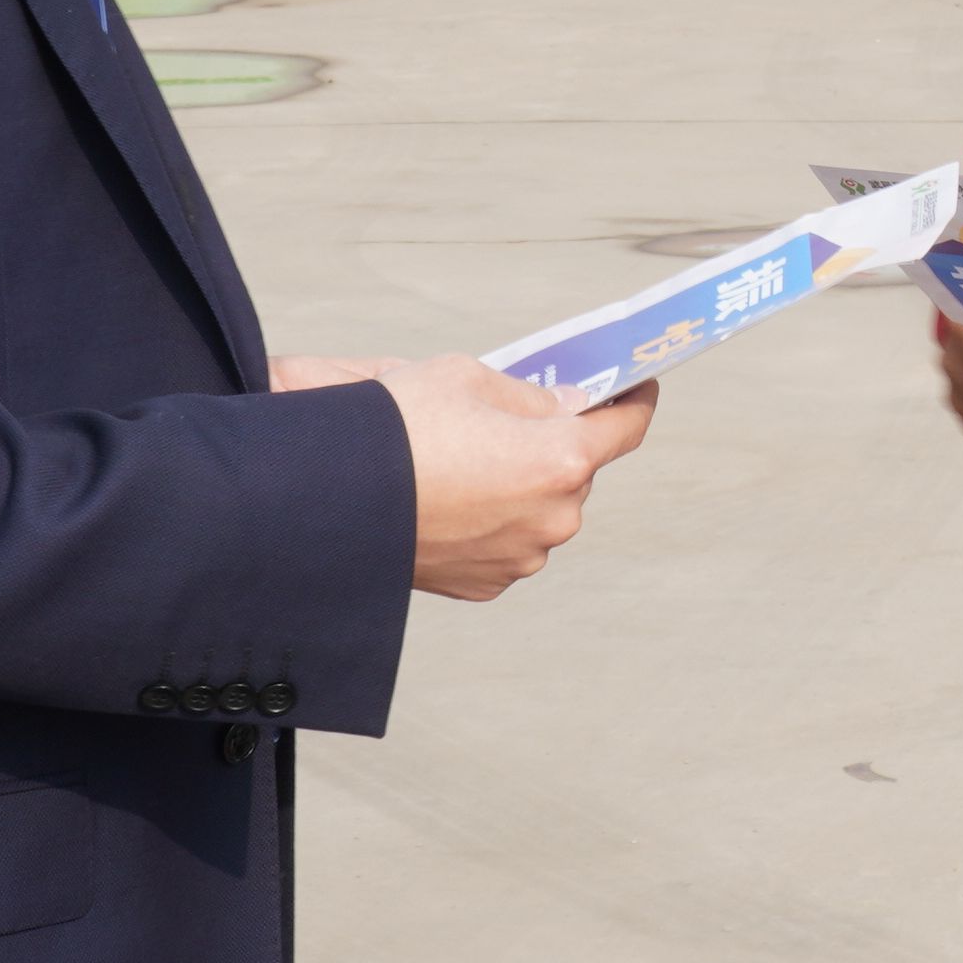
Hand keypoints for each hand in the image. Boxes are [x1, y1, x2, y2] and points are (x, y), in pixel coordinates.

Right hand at [293, 353, 656, 601]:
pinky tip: (450, 501)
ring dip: (521, 487)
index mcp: (561, 459)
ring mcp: (522, 556)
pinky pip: (508, 543)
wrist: (325, 498)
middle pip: (576, 472)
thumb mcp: (467, 379)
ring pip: (541, 510)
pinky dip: (493, 522)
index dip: (634, 403)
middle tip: (514, 423)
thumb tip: (566, 409)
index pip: (624, 429)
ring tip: (466, 463)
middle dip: (555, 446)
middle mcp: (553, 517)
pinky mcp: (487, 583)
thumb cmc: (396, 426)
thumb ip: (531, 396)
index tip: (637, 389)